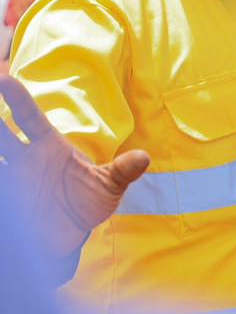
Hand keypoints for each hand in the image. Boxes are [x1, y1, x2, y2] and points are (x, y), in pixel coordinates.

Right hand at [0, 76, 149, 255]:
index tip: (4, 78)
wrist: (71, 236)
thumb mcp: (109, 187)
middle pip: (1, 133)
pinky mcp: (7, 198)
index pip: (30, 118)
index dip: (17, 98)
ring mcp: (13, 177)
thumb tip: (144, 158)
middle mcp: (26, 159)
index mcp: (50, 147)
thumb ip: (122, 171)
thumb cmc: (89, 203)